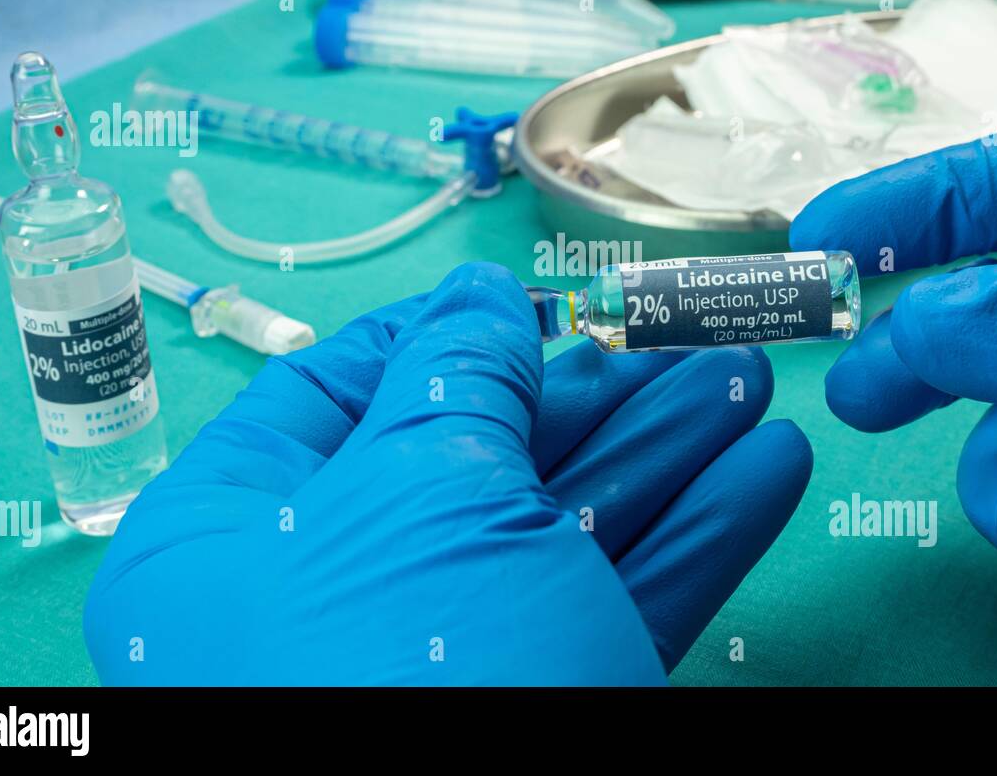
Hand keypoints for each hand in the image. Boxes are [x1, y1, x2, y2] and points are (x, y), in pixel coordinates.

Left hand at [84, 263, 810, 683]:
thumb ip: (456, 376)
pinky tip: (764, 467)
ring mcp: (448, 660)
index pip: (326, 398)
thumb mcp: (420, 491)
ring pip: (564, 530)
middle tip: (677, 340)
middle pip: (473, 460)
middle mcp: (333, 602)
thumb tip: (477, 297)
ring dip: (665, 451)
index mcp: (232, 543)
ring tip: (744, 382)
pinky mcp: (547, 700)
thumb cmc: (404, 668)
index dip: (431, 335)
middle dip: (590, 395)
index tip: (516, 299)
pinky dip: (698, 533)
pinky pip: (621, 600)